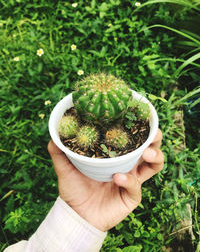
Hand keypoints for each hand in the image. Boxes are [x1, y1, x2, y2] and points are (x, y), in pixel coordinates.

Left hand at [48, 129, 163, 231]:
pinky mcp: (131, 196)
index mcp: (116, 154)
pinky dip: (129, 180)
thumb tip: (52, 136)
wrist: (76, 213)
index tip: (139, 113)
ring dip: (155, 156)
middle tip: (153, 132)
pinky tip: (117, 177)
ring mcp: (132, 180)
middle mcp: (128, 164)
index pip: (131, 137)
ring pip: (154, 165)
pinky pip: (136, 186)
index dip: (139, 126)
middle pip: (150, 147)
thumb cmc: (74, 188)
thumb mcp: (65, 168)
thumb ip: (59, 152)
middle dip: (155, 138)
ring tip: (146, 152)